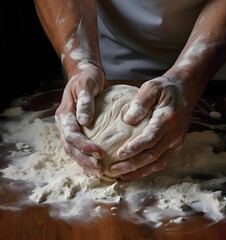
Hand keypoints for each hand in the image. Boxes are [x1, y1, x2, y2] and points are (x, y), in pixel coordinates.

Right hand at [55, 63, 106, 177]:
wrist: (87, 76)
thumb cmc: (87, 79)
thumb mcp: (87, 85)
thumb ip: (85, 102)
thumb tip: (85, 121)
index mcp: (64, 114)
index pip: (72, 135)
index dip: (85, 146)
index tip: (100, 154)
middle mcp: (64, 124)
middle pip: (71, 147)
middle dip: (84, 160)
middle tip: (99, 171)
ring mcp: (69, 128)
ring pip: (73, 150)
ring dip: (84, 163)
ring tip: (98, 173)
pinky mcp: (78, 130)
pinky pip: (78, 147)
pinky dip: (85, 157)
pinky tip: (93, 166)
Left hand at [109, 77, 191, 180]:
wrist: (185, 92)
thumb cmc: (164, 88)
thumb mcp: (151, 88)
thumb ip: (141, 102)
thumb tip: (128, 120)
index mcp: (168, 118)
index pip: (150, 138)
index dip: (135, 148)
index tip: (119, 154)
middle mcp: (174, 134)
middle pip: (152, 155)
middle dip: (132, 164)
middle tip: (113, 170)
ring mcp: (176, 142)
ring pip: (157, 162)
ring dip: (139, 171)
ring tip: (121, 176)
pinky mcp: (175, 145)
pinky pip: (162, 161)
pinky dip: (148, 169)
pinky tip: (135, 173)